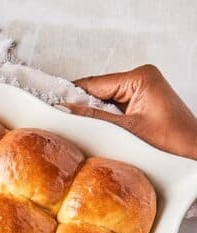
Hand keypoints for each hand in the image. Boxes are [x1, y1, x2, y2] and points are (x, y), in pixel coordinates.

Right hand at [66, 64, 196, 159]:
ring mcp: (142, 92)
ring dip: (93, 117)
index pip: (94, 83)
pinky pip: (115, 110)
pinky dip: (104, 121)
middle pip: (98, 92)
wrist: (193, 154)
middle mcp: (141, 79)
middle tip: (60, 122)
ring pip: (105, 102)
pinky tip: (94, 132)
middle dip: (81, 108)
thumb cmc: (172, 143)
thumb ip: (94, 119)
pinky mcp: (142, 105)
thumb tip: (66, 110)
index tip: (51, 103)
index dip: (71, 95)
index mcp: (140, 77)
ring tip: (75, 129)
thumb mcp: (126, 131)